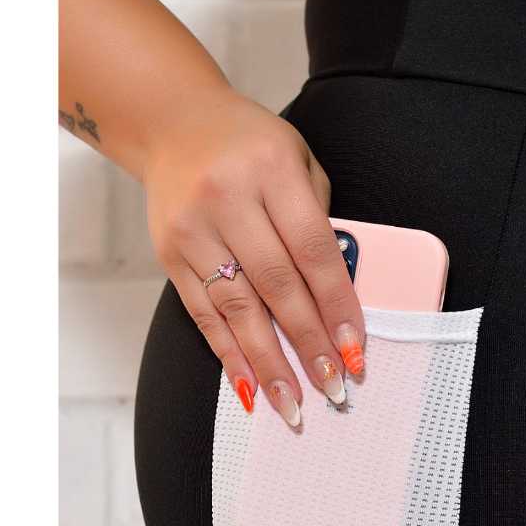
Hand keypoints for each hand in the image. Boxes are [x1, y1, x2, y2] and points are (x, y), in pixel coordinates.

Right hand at [144, 87, 364, 426]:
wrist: (172, 122)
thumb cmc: (251, 145)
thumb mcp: (299, 160)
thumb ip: (320, 218)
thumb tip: (339, 295)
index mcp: (271, 170)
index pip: (313, 251)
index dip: (337, 306)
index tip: (356, 349)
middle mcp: (228, 200)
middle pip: (277, 286)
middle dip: (309, 343)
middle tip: (333, 386)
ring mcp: (192, 229)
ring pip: (237, 308)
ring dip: (268, 362)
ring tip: (293, 404)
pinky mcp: (169, 253)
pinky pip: (203, 313)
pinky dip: (228, 353)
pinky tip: (250, 386)